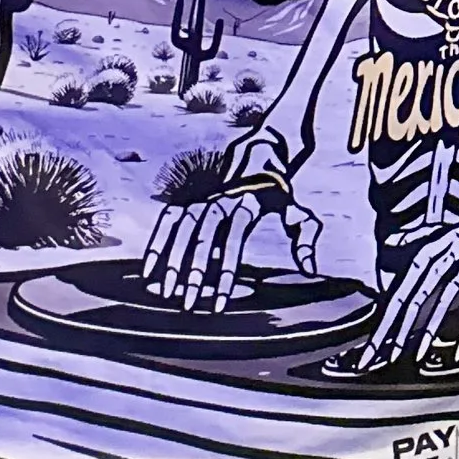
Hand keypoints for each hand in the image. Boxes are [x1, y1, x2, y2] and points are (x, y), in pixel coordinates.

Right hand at [142, 126, 311, 310]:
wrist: (258, 154)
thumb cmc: (278, 194)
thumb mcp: (297, 209)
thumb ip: (306, 237)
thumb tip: (310, 269)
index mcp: (249, 201)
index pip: (234, 236)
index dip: (225, 269)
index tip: (217, 301)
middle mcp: (222, 197)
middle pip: (204, 233)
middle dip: (194, 269)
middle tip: (187, 304)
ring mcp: (202, 197)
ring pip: (182, 227)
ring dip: (171, 259)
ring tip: (165, 293)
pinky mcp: (189, 200)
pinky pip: (168, 220)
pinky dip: (157, 242)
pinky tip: (148, 270)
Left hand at [354, 199, 458, 373]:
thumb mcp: (447, 231)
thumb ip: (417, 238)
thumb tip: (391, 242)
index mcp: (436, 245)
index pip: (405, 283)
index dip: (388, 314)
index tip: (374, 342)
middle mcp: (451, 251)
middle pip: (419, 291)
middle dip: (399, 325)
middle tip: (384, 355)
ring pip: (446, 295)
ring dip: (430, 326)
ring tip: (414, 355)